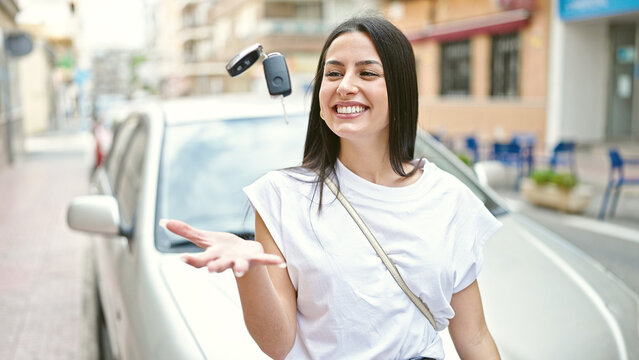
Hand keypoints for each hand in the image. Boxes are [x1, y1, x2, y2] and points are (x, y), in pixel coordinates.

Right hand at [160, 219, 285, 276]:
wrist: (243, 256)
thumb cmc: (222, 248)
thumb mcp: (205, 238)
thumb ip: (185, 231)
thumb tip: (163, 222)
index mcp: (213, 256)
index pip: (199, 259)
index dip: (192, 260)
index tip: (183, 259)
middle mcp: (226, 262)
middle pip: (218, 265)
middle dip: (215, 267)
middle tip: (210, 270)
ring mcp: (241, 262)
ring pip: (239, 266)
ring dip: (240, 268)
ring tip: (240, 271)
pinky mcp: (256, 259)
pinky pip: (265, 261)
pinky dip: (272, 261)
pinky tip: (281, 262)